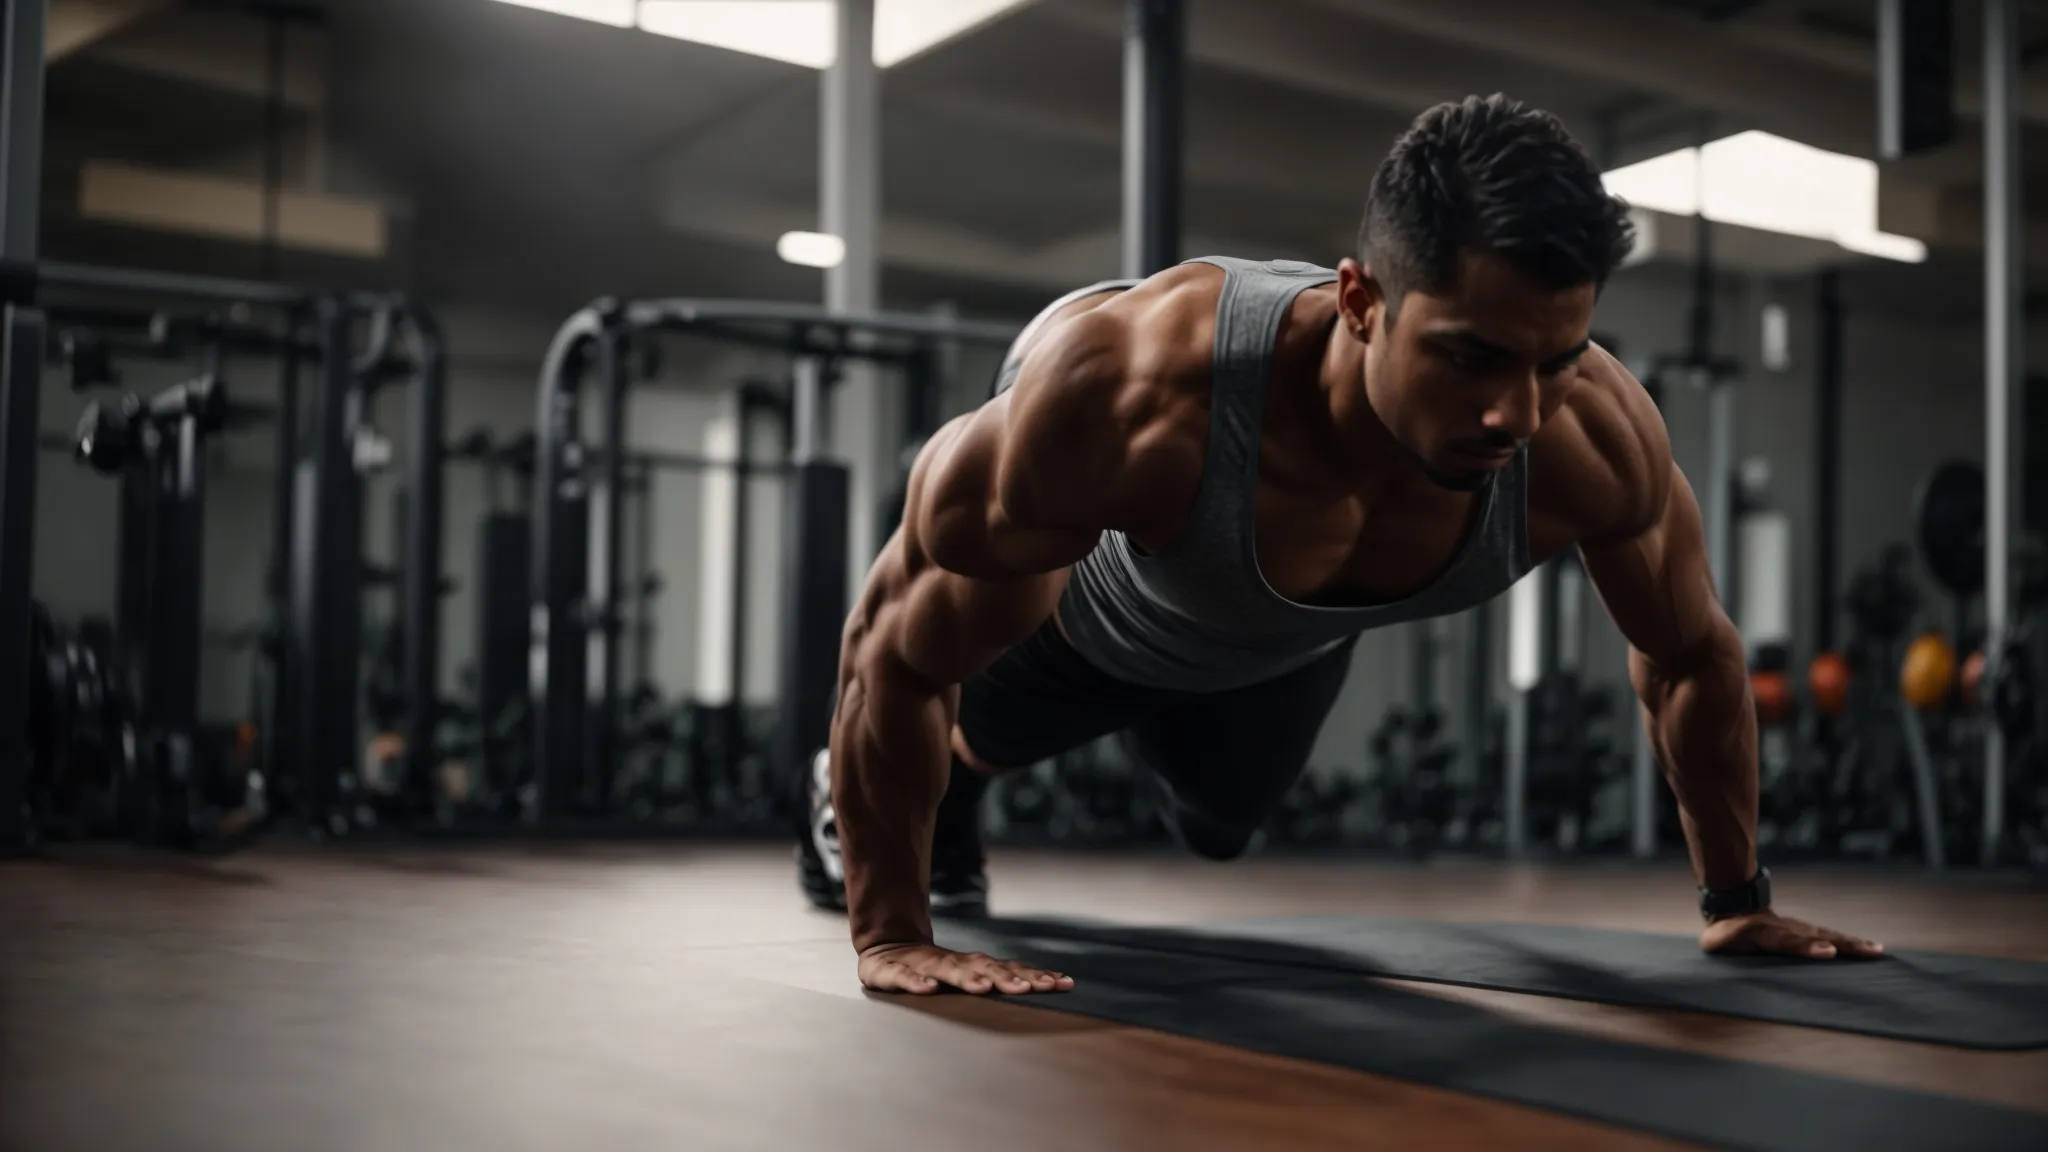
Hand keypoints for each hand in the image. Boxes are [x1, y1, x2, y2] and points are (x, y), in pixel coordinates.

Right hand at [859, 943, 1075, 994]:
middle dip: (1008, 978)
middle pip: (984, 967)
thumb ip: (1003, 981)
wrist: (884, 952)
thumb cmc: (934, 971)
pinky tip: (928, 989)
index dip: (1036, 976)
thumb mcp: (969, 977)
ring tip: (984, 987)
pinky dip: (916, 982)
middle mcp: (952, 963)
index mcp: (973, 966)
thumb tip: (1051, 986)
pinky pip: (905, 978)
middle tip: (1030, 989)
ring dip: (967, 977)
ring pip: (948, 970)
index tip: (1064, 984)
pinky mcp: (893, 972)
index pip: (1010, 969)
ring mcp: (923, 966)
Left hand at [1700, 910, 1885, 959]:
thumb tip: (1714, 943)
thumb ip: (1719, 941)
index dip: (1807, 947)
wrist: (1736, 913)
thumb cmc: (1725, 935)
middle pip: (1819, 937)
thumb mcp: (1717, 940)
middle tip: (1872, 951)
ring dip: (1855, 945)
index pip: (1790, 942)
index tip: (1829, 953)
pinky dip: (1853, 945)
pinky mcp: (1810, 935)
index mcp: (1767, 934)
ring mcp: (1802, 931)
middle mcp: (1790, 930)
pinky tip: (1873, 951)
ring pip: (1831, 937)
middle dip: (1845, 945)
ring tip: (1878, 952)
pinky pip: (1833, 940)